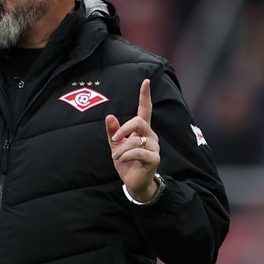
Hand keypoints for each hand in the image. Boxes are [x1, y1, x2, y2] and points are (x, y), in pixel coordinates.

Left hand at [105, 79, 160, 201]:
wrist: (134, 182)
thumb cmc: (126, 161)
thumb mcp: (116, 144)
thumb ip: (113, 131)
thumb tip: (109, 116)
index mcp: (141, 130)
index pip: (145, 109)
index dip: (145, 95)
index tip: (145, 81)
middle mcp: (150, 135)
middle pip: (139, 121)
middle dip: (123, 129)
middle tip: (114, 139)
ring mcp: (154, 147)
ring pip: (135, 140)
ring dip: (121, 149)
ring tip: (116, 156)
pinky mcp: (154, 158)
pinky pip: (138, 152)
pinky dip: (126, 155)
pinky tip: (122, 160)